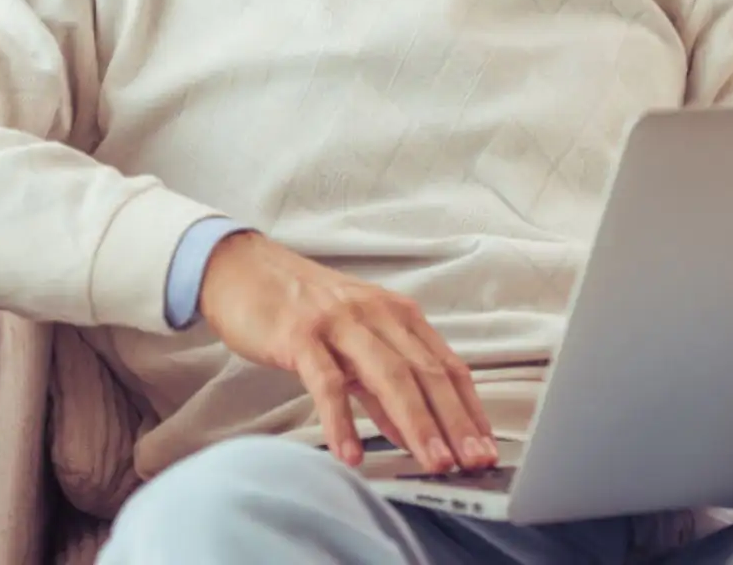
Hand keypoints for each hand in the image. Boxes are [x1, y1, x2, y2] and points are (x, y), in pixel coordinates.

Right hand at [198, 231, 498, 473]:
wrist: (245, 269)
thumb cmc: (301, 309)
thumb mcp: (352, 342)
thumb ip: (381, 387)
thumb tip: (413, 433)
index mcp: (396, 313)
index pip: (446, 365)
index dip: (470, 409)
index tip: (487, 447)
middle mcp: (376, 313)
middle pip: (425, 372)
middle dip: (454, 422)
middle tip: (472, 463)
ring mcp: (339, 322)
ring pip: (388, 375)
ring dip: (415, 422)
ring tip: (431, 463)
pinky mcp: (301, 335)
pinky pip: (327, 382)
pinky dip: (342, 421)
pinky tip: (351, 454)